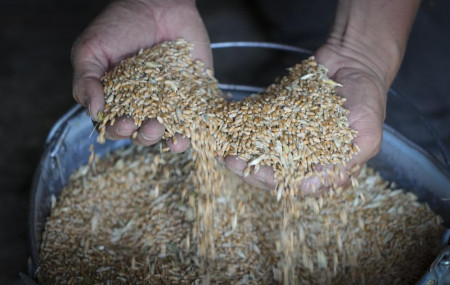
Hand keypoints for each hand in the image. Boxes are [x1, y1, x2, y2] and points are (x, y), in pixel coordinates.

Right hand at [72, 0, 210, 151]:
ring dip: (169, 140)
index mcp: (116, 101)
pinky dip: (194, 130)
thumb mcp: (91, 49)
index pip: (113, 128)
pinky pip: (195, 120)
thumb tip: (94, 111)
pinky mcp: (194, 96)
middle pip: (141, 135)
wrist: (158, 3)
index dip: (117, 131)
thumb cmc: (120, 25)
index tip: (123, 123)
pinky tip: (191, 135)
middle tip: (150, 126)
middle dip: (145, 136)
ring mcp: (170, 103)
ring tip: (172, 135)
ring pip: (169, 133)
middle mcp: (143, 107)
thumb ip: (86, 80)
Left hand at [223, 43, 387, 193]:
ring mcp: (290, 139)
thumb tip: (316, 186)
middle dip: (249, 169)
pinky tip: (226, 132)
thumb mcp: (367, 133)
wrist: (353, 62)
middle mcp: (306, 157)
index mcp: (326, 167)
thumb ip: (346, 161)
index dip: (272, 181)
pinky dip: (242, 133)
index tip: (253, 172)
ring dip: (241, 154)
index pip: (294, 183)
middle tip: (230, 161)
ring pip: (261, 154)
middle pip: (273, 172)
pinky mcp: (280, 121)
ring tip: (222, 150)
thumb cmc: (367, 98)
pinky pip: (258, 130)